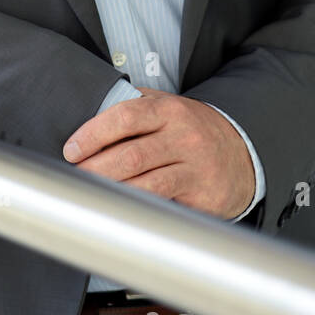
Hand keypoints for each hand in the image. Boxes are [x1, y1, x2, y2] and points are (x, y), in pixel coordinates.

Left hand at [62, 86, 255, 219]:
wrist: (243, 152)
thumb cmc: (193, 129)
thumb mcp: (168, 107)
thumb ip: (135, 107)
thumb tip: (89, 116)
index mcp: (169, 110)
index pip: (125, 117)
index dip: (93, 134)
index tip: (72, 149)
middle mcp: (183, 137)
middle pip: (130, 155)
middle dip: (95, 168)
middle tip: (75, 176)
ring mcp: (195, 168)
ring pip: (145, 183)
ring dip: (112, 190)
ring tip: (91, 193)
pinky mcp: (202, 196)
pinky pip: (163, 204)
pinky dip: (137, 205)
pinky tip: (119, 207)